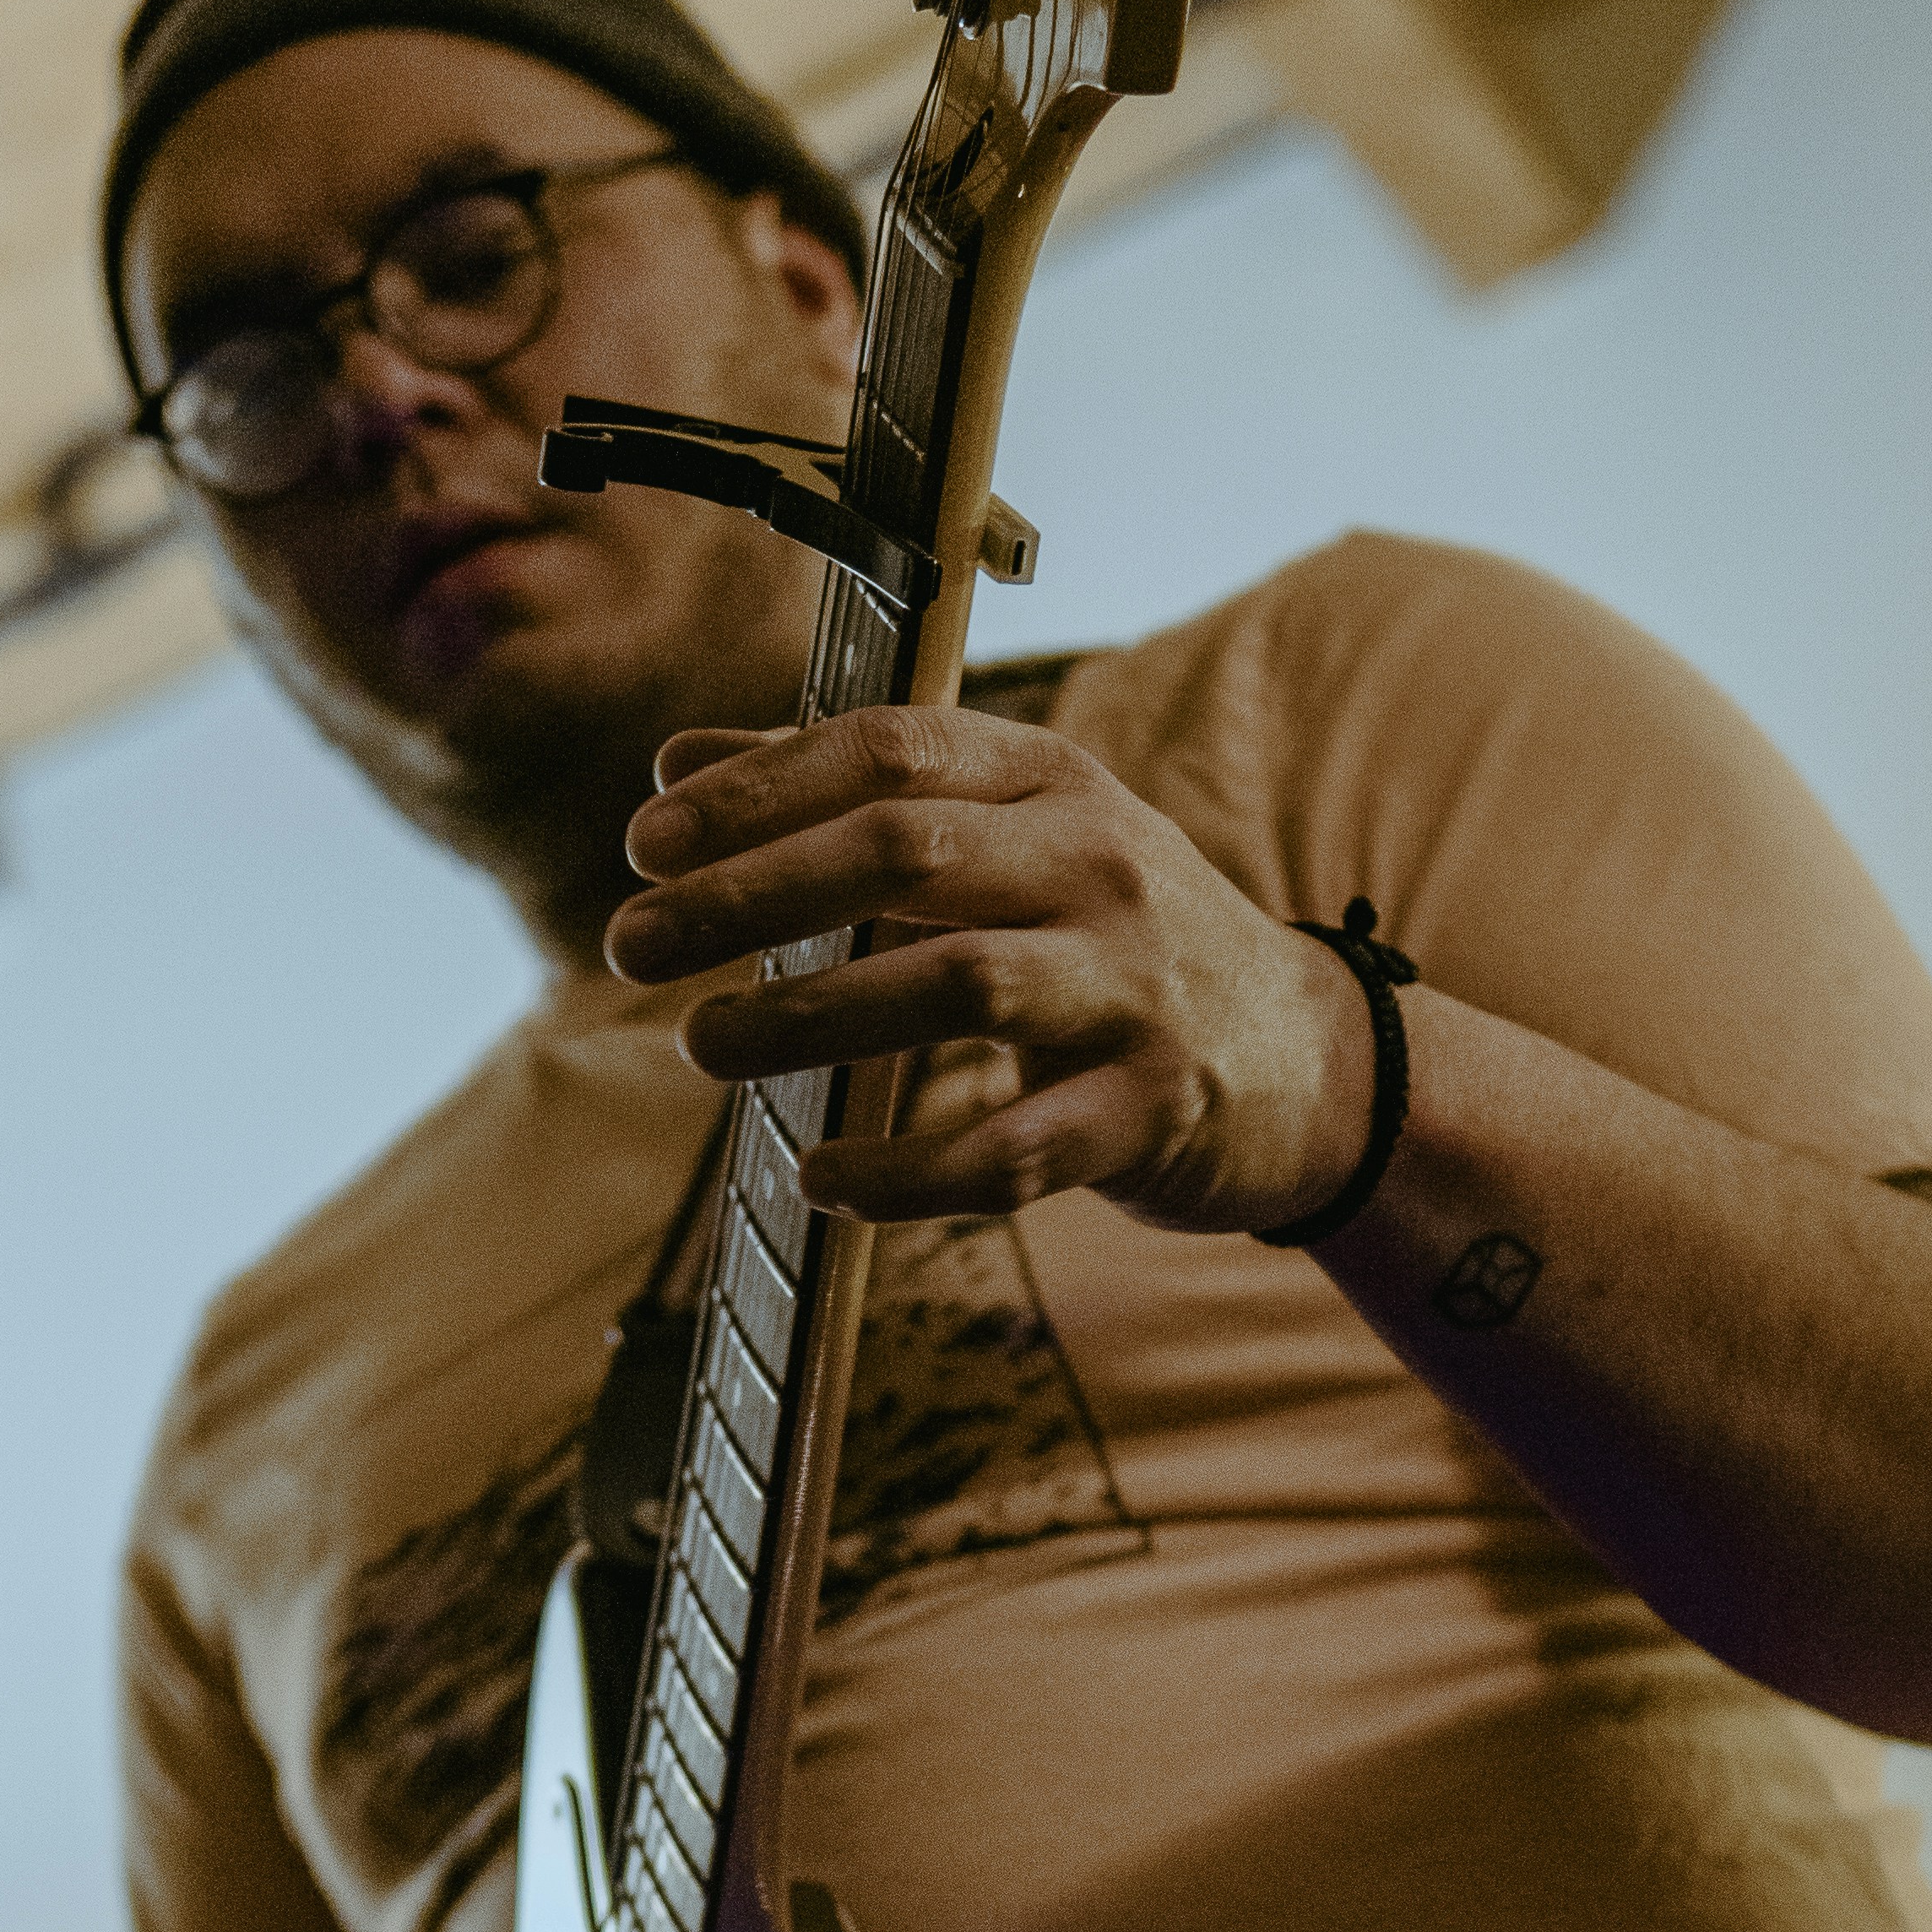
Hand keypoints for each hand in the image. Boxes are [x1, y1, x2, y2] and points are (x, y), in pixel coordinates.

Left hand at [600, 707, 1380, 1236]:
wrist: (1299, 1059)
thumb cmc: (1113, 938)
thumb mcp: (1007, 836)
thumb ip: (846, 796)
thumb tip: (675, 763)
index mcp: (1050, 780)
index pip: (887, 748)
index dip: (756, 791)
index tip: (645, 842)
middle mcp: (1097, 864)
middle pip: (904, 853)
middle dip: (751, 895)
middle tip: (631, 944)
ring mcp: (1131, 987)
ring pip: (954, 987)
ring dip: (810, 1016)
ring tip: (704, 1044)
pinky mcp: (1150, 1111)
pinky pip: (1010, 1150)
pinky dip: (905, 1173)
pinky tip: (820, 1183)